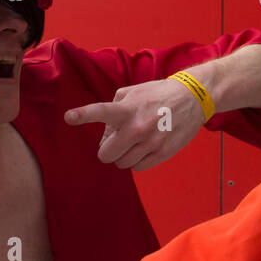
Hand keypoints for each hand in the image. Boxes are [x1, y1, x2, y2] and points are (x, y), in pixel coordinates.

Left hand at [64, 80, 202, 170]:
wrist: (192, 97)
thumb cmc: (156, 95)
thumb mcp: (131, 93)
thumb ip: (113, 111)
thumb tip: (106, 136)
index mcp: (127, 108)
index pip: (101, 111)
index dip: (83, 114)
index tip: (68, 117)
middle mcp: (137, 127)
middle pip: (107, 154)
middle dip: (108, 150)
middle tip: (116, 141)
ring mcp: (151, 142)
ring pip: (122, 163)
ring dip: (124, 155)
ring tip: (135, 142)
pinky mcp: (163, 152)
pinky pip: (138, 168)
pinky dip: (137, 161)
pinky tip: (145, 147)